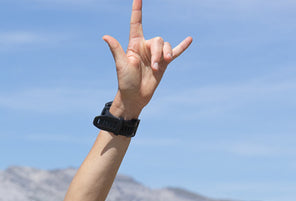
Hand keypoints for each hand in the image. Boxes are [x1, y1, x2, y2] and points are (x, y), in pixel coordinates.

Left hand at [103, 0, 191, 116]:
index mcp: (134, 44)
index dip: (137, 10)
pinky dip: (182, 46)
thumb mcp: (121, 64)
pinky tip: (190, 39)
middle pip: (158, 40)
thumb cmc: (125, 81)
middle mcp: (145, 47)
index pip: (136, 23)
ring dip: (165, 56)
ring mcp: (155, 54)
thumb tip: (105, 37)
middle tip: (152, 67)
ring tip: (158, 68)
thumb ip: (116, 49)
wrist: (135, 96)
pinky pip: (175, 52)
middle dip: (158, 52)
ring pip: (167, 46)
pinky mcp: (164, 63)